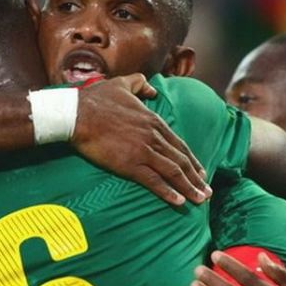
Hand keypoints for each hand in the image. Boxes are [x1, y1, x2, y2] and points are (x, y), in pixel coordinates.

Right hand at [74, 73, 210, 205]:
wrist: (78, 114)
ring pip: (173, 172)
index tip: (201, 172)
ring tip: (200, 199)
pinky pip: (154, 181)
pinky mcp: (130, 164)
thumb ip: (141, 83)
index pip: (179, 144)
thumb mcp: (122, 84)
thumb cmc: (96, 99)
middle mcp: (153, 136)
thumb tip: (153, 88)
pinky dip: (168, 192)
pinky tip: (178, 201)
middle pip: (181, 160)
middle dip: (196, 178)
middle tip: (207, 192)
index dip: (192, 160)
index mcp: (153, 120)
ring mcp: (143, 151)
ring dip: (189, 187)